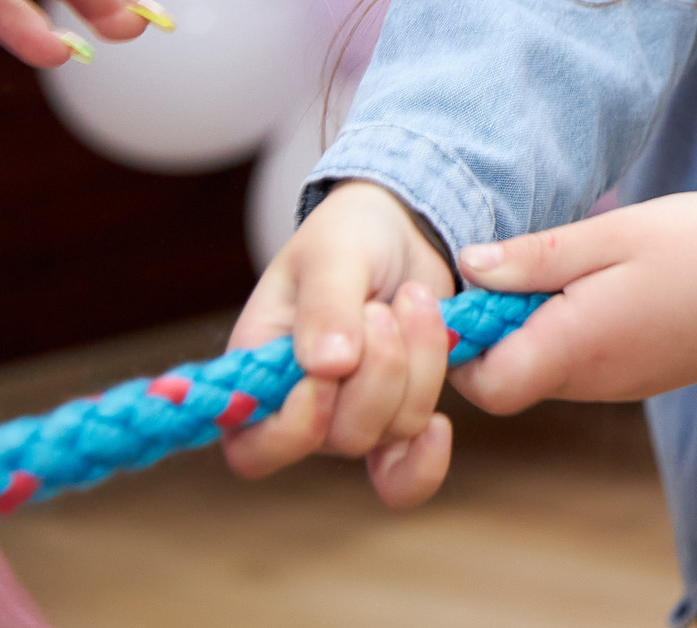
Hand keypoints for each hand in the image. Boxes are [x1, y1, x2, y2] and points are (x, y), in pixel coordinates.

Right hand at [222, 181, 459, 508]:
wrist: (401, 231)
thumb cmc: (348, 237)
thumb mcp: (332, 255)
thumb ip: (325, 306)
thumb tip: (327, 367)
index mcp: (257, 376)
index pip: (254, 448)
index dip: (293, 428)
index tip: (330, 371)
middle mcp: (300, 409)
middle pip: (341, 437)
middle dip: (380, 370)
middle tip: (385, 306)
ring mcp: (353, 416)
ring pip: (392, 430)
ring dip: (419, 365)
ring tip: (414, 301)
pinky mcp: (399, 412)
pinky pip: (408, 466)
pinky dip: (427, 455)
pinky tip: (442, 425)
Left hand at [449, 192, 696, 410]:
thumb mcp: (615, 233)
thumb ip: (536, 257)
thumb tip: (467, 268)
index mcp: (576, 347)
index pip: (480, 382)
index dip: (460, 341)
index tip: (478, 285)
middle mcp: (595, 382)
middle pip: (510, 376)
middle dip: (500, 325)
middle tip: (531, 262)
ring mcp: (625, 384)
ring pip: (551, 367)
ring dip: (543, 323)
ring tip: (583, 264)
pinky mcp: (650, 374)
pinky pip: (590, 362)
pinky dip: (580, 329)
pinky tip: (619, 282)